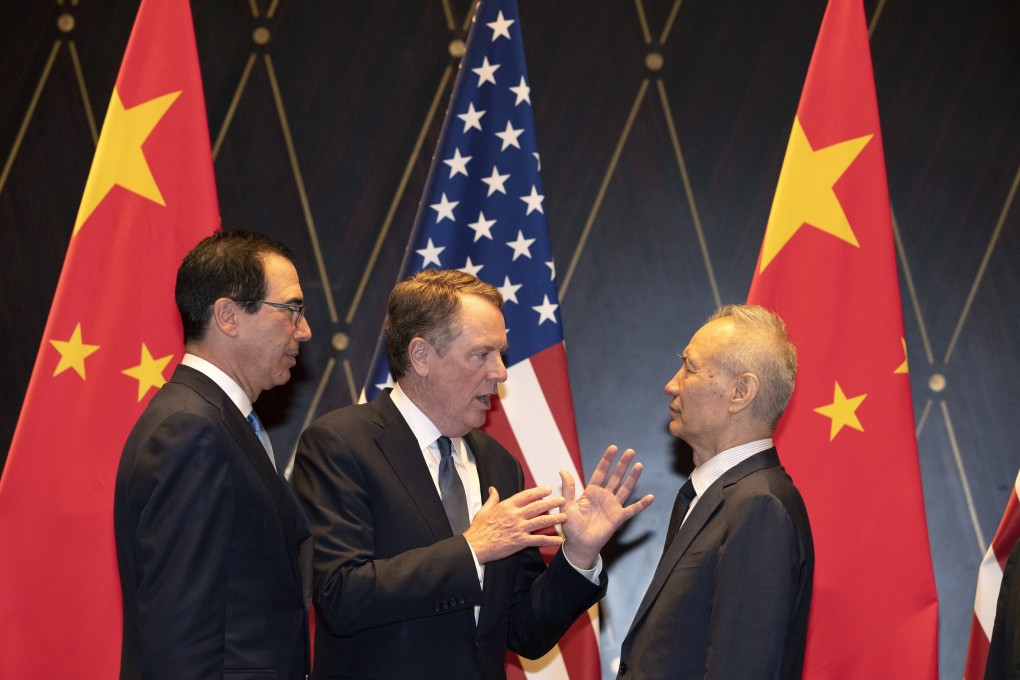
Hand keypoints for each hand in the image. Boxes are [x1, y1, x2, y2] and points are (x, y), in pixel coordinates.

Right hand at [463, 486, 565, 563]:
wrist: (475, 546)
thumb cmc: (478, 529)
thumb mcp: (483, 510)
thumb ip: (491, 499)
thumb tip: (492, 489)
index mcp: (507, 506)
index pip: (526, 495)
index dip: (538, 491)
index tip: (547, 489)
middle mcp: (515, 515)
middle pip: (537, 506)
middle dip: (551, 502)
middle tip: (562, 500)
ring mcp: (519, 528)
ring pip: (541, 521)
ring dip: (555, 519)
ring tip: (565, 516)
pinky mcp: (520, 542)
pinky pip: (538, 540)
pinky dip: (550, 540)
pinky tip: (559, 539)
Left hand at [560, 445, 653, 568]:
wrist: (578, 544)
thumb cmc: (571, 526)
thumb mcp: (566, 505)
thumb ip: (568, 489)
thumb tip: (563, 471)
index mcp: (591, 491)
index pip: (601, 472)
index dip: (607, 460)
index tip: (613, 448)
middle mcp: (604, 496)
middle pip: (615, 476)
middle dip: (622, 464)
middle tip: (630, 451)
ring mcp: (612, 506)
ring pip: (625, 488)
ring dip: (632, 477)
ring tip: (639, 465)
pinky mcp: (618, 517)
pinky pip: (632, 509)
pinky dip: (642, 504)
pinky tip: (650, 497)